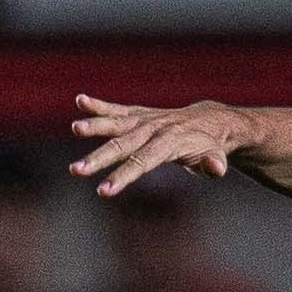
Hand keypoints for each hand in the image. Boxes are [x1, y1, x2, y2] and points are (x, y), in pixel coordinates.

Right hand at [70, 95, 243, 196]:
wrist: (208, 121)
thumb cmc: (209, 147)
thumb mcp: (215, 157)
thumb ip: (213, 163)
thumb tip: (217, 168)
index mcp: (169, 142)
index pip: (142, 161)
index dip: (122, 176)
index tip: (102, 191)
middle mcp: (153, 128)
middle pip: (122, 145)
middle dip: (98, 158)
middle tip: (76, 170)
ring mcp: (144, 119)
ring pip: (115, 123)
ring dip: (94, 126)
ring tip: (75, 129)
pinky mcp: (138, 114)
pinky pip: (116, 109)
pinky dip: (98, 105)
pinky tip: (80, 100)